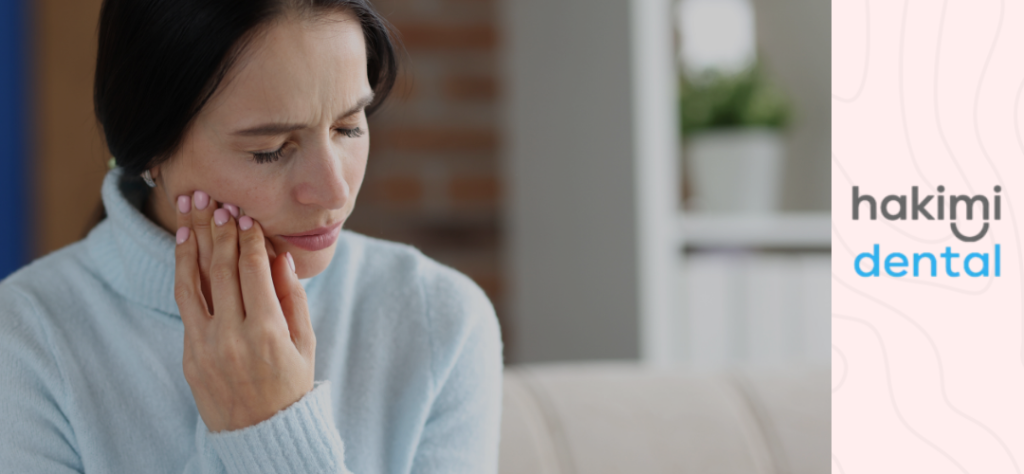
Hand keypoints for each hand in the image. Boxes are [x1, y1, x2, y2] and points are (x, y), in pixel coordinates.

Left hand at [173, 192, 315, 432]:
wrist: (261, 435)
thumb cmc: (291, 387)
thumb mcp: (305, 343)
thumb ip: (292, 297)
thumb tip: (279, 256)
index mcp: (268, 332)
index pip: (254, 270)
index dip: (249, 238)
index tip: (246, 214)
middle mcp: (233, 335)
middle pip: (223, 268)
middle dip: (220, 229)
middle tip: (217, 200)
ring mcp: (206, 345)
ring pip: (195, 280)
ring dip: (193, 240)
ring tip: (192, 210)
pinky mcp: (190, 353)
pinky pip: (186, 303)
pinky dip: (184, 271)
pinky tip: (185, 246)